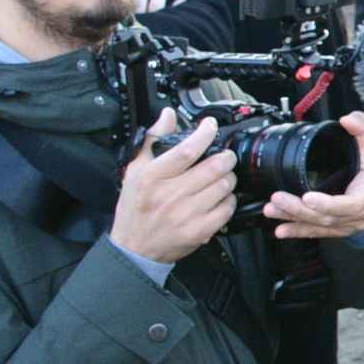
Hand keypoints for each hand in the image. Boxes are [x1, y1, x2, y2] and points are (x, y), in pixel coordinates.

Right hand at [112, 110, 237, 265]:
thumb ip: (153, 140)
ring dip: (228, 177)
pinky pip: (227, 208)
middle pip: (214, 167)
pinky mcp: (199, 231)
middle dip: (226, 157)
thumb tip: (169, 115)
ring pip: (224, 186)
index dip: (205, 134)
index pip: (187, 150)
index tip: (210, 126)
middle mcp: (169, 195)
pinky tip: (219, 198)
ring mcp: (186, 214)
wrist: (134, 247)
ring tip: (220, 177)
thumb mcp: (135, 171)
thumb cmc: (135, 207)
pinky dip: (228, 200)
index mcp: (152, 177)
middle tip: (225, 156)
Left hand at [262, 113, 363, 240]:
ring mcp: (345, 225)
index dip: (327, 203)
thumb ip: (359, 131)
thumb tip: (347, 119)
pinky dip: (296, 231)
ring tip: (271, 209)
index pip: (348, 204)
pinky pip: (315, 233)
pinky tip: (280, 230)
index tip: (307, 197)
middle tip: (277, 198)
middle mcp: (357, 215)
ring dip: (292, 217)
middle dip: (299, 209)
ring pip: (317, 225)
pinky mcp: (335, 231)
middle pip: (327, 217)